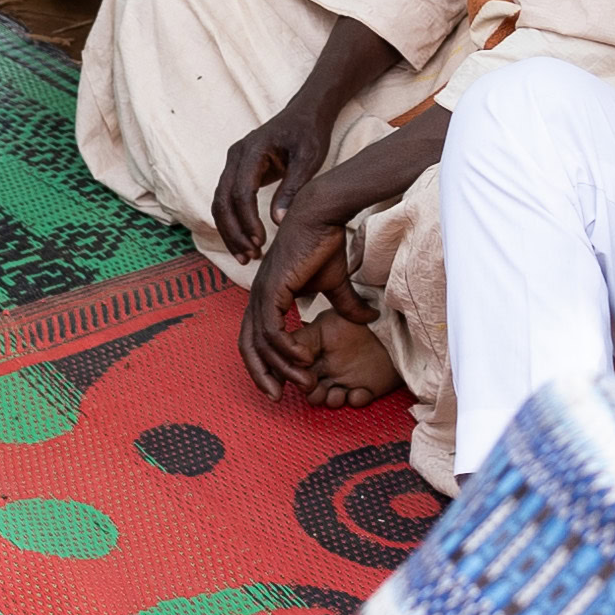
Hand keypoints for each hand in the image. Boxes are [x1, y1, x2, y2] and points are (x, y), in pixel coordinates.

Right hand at [206, 100, 324, 264]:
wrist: (304, 113)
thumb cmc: (309, 132)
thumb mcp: (308, 158)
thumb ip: (292, 188)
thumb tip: (277, 221)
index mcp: (253, 150)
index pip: (241, 191)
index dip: (248, 220)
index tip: (260, 242)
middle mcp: (235, 156)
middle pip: (222, 200)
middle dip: (234, 232)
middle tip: (250, 256)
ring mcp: (232, 164)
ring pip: (220, 204)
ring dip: (230, 232)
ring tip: (246, 256)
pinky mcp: (236, 172)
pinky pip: (227, 201)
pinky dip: (233, 223)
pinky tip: (245, 242)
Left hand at [236, 187, 363, 400]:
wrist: (322, 217)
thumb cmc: (325, 244)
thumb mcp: (337, 282)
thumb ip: (346, 304)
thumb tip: (367, 318)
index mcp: (268, 298)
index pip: (254, 339)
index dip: (263, 364)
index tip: (279, 385)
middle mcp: (259, 298)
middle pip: (247, 346)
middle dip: (261, 374)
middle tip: (277, 397)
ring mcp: (262, 293)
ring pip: (261, 342)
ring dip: (280, 366)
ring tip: (302, 382)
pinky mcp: (272, 288)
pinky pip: (271, 328)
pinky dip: (284, 347)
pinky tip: (301, 359)